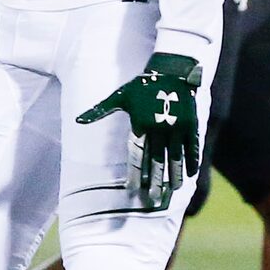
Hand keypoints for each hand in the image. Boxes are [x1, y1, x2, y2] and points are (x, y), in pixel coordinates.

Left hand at [77, 52, 202, 210]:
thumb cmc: (142, 84)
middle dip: (155, 181)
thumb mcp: (119, 96)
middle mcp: (159, 128)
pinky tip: (190, 173)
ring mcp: (177, 126)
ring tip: (174, 190)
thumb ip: (100, 111)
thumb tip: (78, 120)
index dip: (134, 173)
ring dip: (174, 175)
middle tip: (153, 199)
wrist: (171, 70)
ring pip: (175, 156)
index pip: (136, 155)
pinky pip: (191, 146)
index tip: (131, 189)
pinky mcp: (191, 123)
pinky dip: (191, 160)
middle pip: (156, 160)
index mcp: (141, 124)